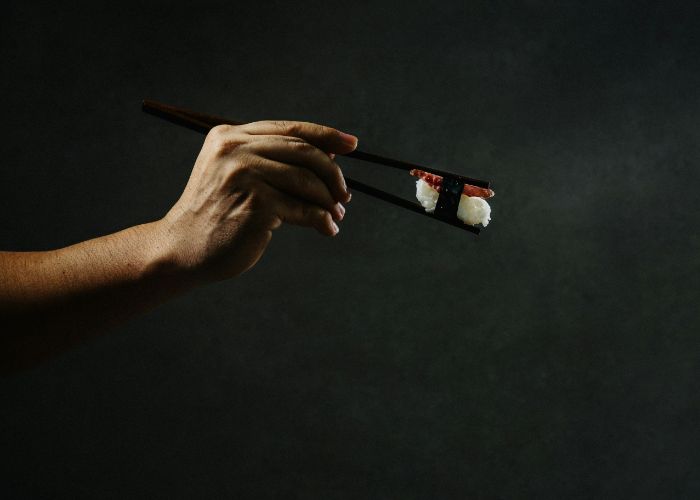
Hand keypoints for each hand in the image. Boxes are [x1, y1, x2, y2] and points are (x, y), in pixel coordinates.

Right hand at [157, 120, 357, 283]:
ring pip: (306, 180)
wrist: (184, 249)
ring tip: (337, 214)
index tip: (352, 144)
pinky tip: (327, 229)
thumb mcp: (236, 176)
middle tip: (345, 195)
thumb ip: (272, 162)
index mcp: (230, 136)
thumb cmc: (218, 215)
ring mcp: (244, 175)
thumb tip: (332, 158)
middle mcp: (235, 149)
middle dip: (332, 173)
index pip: (290, 129)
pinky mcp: (255, 204)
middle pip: (303, 151)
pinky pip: (303, 209)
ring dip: (329, 200)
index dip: (326, 135)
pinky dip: (321, 220)